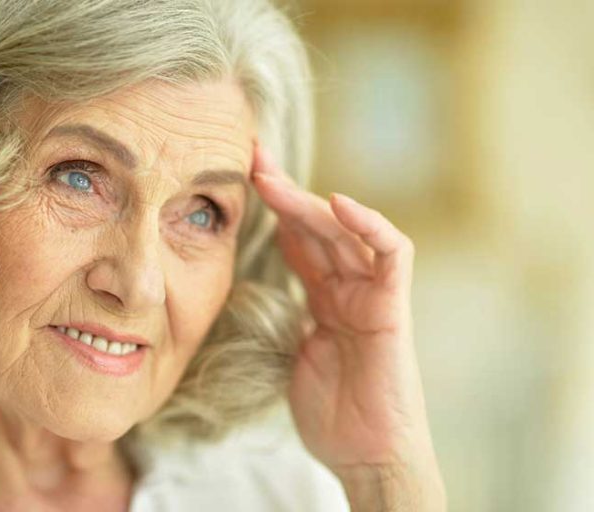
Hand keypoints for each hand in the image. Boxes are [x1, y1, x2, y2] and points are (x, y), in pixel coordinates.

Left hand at [252, 144, 444, 509]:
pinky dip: (370, 226)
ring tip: (270, 178)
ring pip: (344, 232)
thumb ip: (284, 312)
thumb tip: (253, 285)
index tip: (238, 179)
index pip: (297, 239)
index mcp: (324, 296)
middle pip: (316, 226)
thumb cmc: (331, 410)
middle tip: (249, 161)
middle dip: (283, 192)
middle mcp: (349, 287)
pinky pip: (392, 255)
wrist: (366, 454)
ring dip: (308, 202)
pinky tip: (338, 204)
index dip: (271, 209)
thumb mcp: (292, 350)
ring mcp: (372, 294)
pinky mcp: (393, 308)